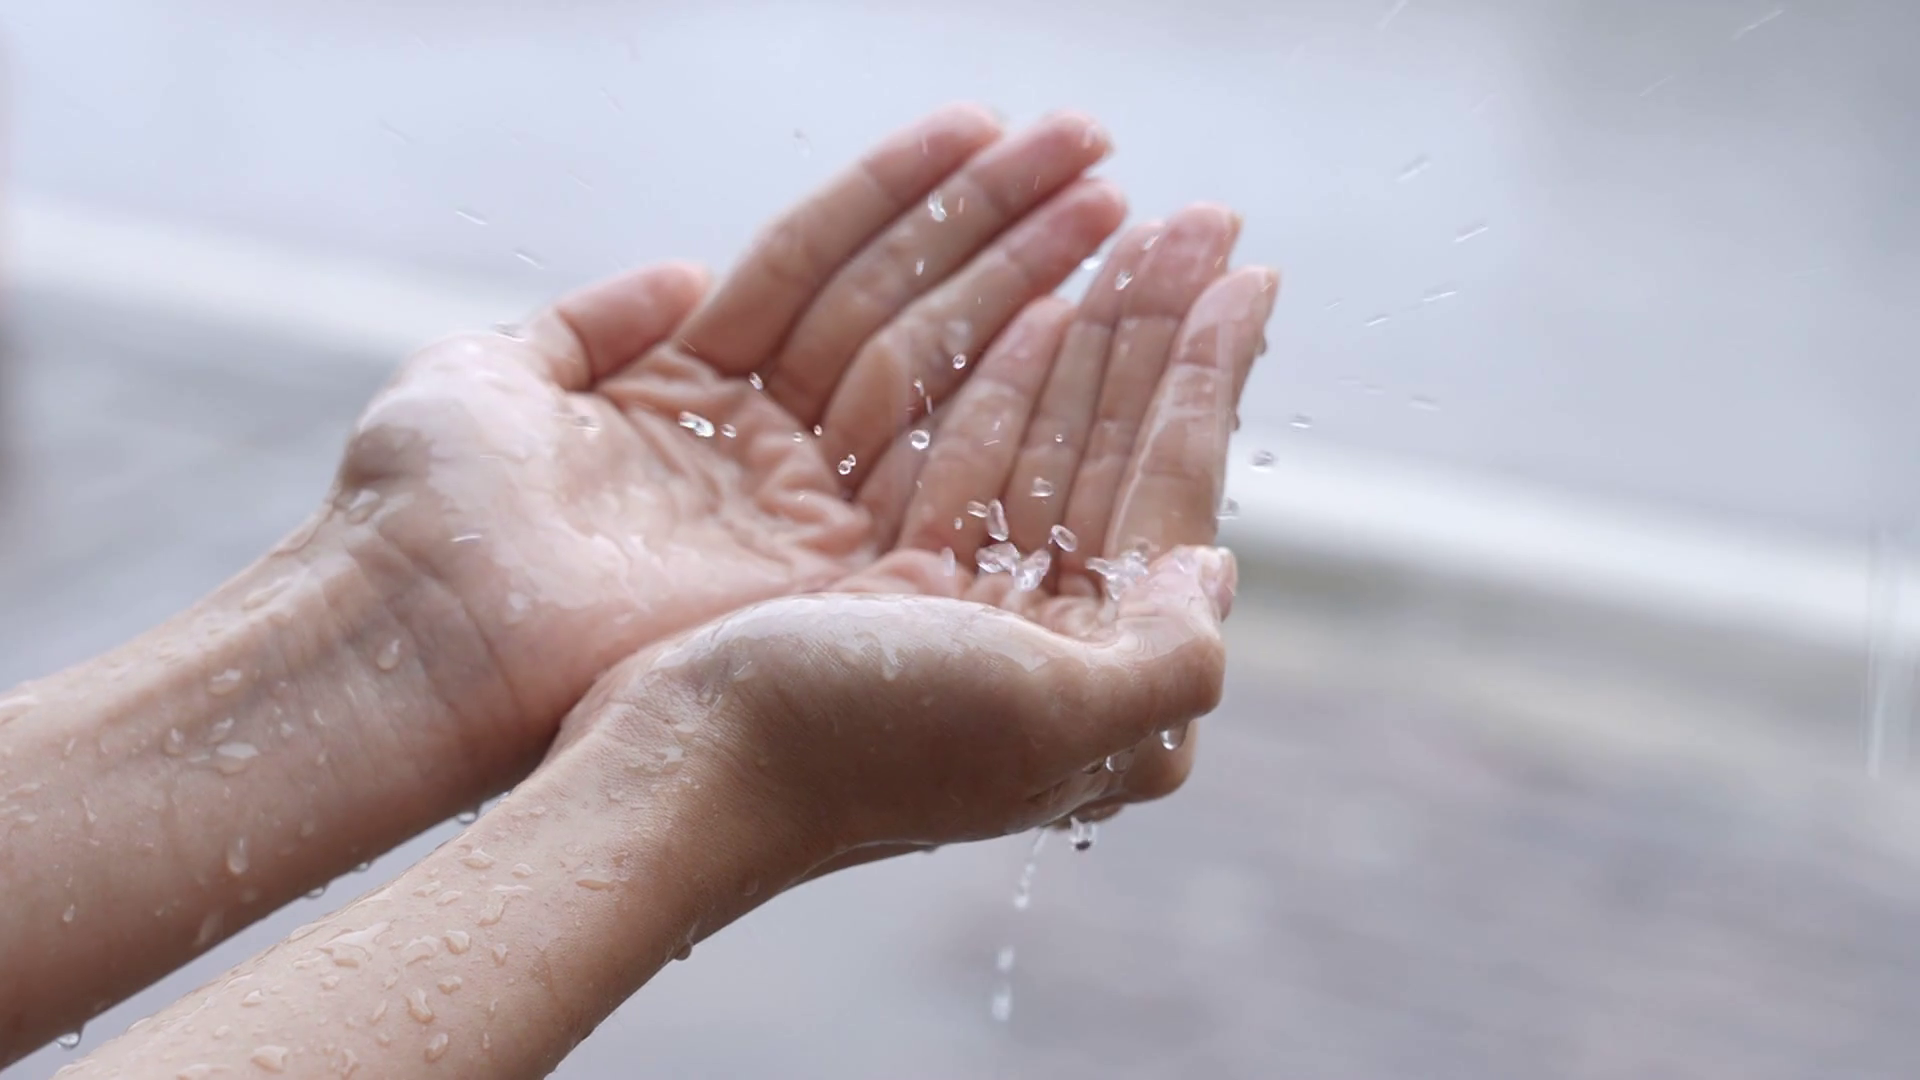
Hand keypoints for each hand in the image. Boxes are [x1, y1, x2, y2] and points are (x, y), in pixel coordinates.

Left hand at [329, 106, 1123, 758]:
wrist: (410, 637)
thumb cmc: (422, 507)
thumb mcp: (490, 375)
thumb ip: (594, 319)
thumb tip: (683, 271)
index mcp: (684, 383)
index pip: (815, 260)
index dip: (898, 190)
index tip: (985, 125)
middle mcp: (758, 442)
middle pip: (895, 303)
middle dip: (994, 221)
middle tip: (1096, 148)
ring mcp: (798, 507)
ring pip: (925, 365)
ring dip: (1019, 279)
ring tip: (1109, 200)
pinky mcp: (821, 572)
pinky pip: (920, 459)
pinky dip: (991, 383)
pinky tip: (1063, 310)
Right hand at [567, 204, 1276, 860]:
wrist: (674, 780)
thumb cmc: (852, 747)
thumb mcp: (1048, 721)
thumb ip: (1165, 658)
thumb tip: (1212, 569)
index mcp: (1094, 690)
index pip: (1169, 497)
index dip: (1210, 378)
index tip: (1249, 272)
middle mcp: (1038, 651)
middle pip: (1112, 457)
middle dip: (1155, 335)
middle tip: (1196, 219)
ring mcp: (957, 613)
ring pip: (1042, 444)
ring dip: (1089, 340)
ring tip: (1127, 235)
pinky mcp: (879, 587)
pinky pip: (959, 463)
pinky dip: (998, 387)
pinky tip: (1034, 316)